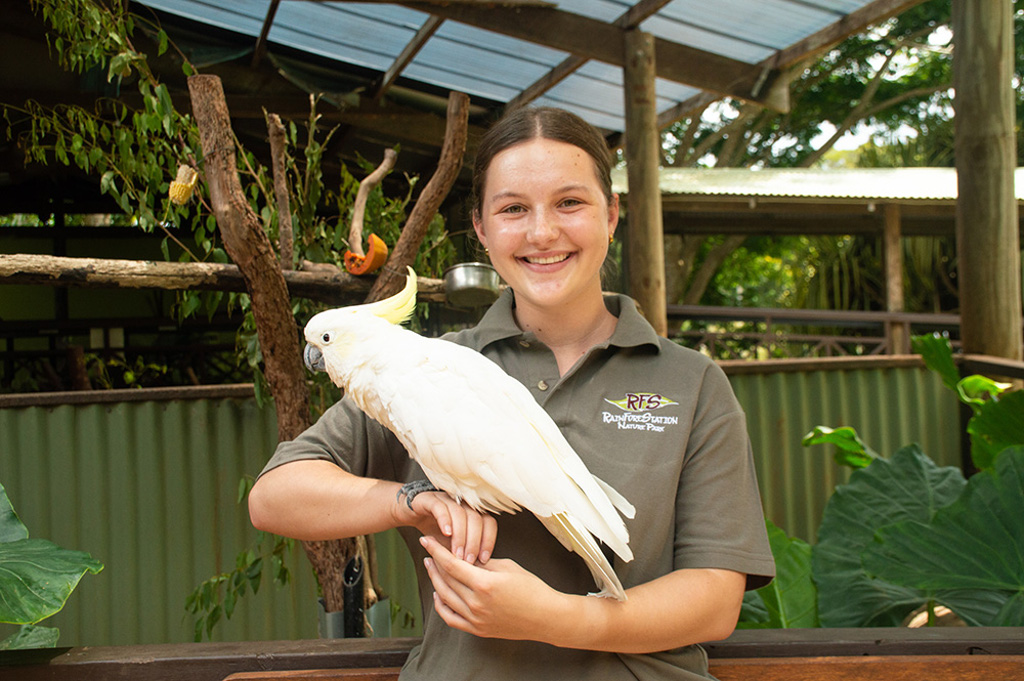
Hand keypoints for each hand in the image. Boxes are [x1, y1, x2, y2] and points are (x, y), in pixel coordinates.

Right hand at [395, 491, 497, 564]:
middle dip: (474, 542)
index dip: (489, 540)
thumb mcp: (452, 546)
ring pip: (460, 514)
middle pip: (476, 518)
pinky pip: (440, 508)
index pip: (489, 522)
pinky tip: (445, 534)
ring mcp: (447, 500)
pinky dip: (445, 521)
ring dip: (460, 536)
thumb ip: (465, 553)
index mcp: (472, 512)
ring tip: (456, 554)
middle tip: (469, 560)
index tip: (484, 559)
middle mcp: (462, 504)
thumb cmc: (435, 532)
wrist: (410, 515)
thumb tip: (480, 571)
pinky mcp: (430, 500)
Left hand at [419, 534, 568, 641]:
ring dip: (436, 581)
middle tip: (429, 551)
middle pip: (446, 580)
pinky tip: (439, 594)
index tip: (427, 540)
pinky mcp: (478, 630)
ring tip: (431, 568)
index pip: (452, 564)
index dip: (437, 551)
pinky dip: (441, 606)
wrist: (546, 617)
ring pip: (445, 598)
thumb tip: (465, 558)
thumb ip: (483, 563)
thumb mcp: (507, 567)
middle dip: (434, 563)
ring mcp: (476, 619)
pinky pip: (451, 618)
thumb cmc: (532, 589)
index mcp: (485, 584)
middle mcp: (476, 603)